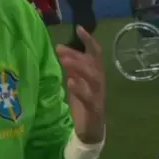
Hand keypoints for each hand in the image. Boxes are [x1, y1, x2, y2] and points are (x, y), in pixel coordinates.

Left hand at [56, 27, 105, 143]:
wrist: (90, 131)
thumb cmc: (83, 103)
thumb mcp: (76, 82)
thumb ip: (72, 68)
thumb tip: (62, 50)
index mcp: (95, 74)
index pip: (95, 53)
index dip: (88, 40)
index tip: (79, 28)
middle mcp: (99, 82)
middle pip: (94, 63)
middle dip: (77, 54)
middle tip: (59, 48)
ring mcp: (98, 95)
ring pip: (94, 77)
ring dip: (79, 67)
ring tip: (64, 61)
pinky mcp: (94, 109)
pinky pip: (89, 98)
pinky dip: (80, 89)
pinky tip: (70, 82)